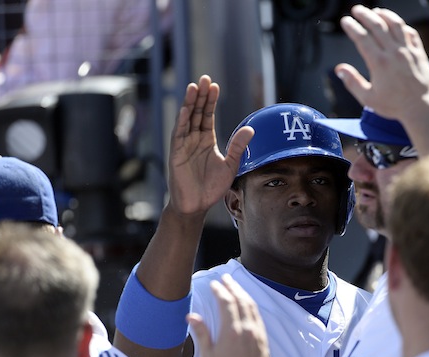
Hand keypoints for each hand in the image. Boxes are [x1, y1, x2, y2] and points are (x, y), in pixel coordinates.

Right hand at [166, 75, 252, 216]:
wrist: (196, 205)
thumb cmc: (211, 187)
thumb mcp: (230, 165)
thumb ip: (238, 147)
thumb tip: (251, 129)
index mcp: (206, 140)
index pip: (208, 115)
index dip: (210, 101)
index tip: (215, 85)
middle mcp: (194, 139)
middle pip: (197, 112)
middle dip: (200, 96)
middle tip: (204, 78)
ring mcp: (184, 145)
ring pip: (187, 119)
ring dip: (190, 103)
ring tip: (194, 87)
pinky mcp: (177, 154)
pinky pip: (179, 134)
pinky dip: (182, 122)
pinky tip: (186, 109)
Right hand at [187, 274, 270, 356]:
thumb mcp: (209, 356)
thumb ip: (202, 333)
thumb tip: (191, 316)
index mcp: (231, 330)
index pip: (226, 302)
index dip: (219, 291)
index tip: (213, 284)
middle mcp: (246, 327)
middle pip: (240, 299)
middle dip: (232, 286)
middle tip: (225, 277)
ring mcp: (257, 330)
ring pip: (250, 305)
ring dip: (242, 292)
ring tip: (234, 285)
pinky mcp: (263, 335)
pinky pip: (257, 314)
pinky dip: (250, 303)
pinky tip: (246, 301)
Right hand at [334, 5, 428, 122]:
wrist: (421, 108)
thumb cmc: (394, 106)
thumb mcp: (368, 99)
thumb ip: (352, 82)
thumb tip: (339, 69)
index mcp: (379, 63)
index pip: (362, 38)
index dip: (352, 27)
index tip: (345, 21)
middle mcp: (394, 53)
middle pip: (378, 25)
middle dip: (365, 15)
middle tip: (357, 9)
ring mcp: (408, 51)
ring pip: (396, 24)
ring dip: (384, 14)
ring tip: (376, 11)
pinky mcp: (420, 53)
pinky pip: (411, 32)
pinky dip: (402, 25)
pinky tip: (396, 23)